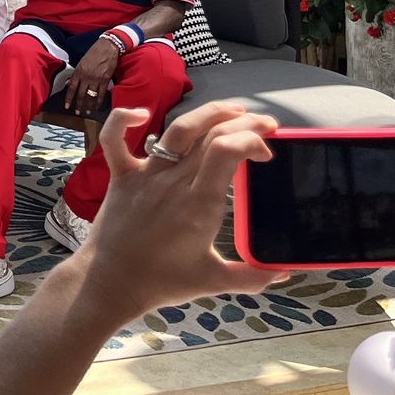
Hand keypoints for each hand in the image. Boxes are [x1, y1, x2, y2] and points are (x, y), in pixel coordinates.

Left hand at [63, 37, 120, 114]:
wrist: (107, 47)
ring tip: (88, 112)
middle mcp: (86, 77)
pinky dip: (99, 101)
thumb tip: (70, 83)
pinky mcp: (105, 80)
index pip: (71, 88)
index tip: (67, 106)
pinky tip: (97, 106)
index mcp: (78, 71)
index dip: (69, 98)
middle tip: (78, 112)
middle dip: (79, 105)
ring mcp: (96, 79)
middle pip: (81, 94)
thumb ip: (77, 73)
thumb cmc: (94, 53)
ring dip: (89, 105)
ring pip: (91, 96)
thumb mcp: (81, 62)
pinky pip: (101, 93)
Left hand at [74, 103, 285, 316]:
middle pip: (211, 135)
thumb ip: (252, 276)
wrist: (110, 283)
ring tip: (234, 110)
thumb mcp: (214, 281)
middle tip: (266, 125)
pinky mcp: (121, 176)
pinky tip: (140, 113)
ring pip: (176, 130)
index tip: (266, 155)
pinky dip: (122, 120)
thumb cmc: (162, 282)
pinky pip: (114, 140)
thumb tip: (284, 272)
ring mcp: (145, 175)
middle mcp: (173, 182)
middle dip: (245, 122)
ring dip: (207, 114)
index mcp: (200, 204)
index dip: (252, 141)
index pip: (228, 151)